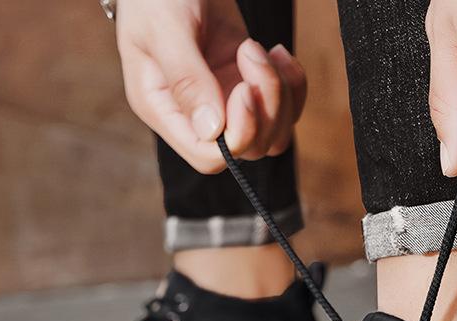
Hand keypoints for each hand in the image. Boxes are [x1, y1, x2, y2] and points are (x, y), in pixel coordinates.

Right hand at [117, 0, 306, 173]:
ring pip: (272, 134)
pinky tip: (278, 52)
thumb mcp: (165, 29)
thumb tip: (212, 131)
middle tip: (251, 53)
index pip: (208, 156)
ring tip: (260, 49)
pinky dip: (292, 86)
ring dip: (280, 95)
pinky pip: (285, 111)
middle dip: (265, 107)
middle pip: (248, 148)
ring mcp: (224, 105)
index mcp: (164, 111)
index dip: (237, 134)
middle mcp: (196, 118)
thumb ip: (186, 79)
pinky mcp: (247, 87)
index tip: (243, 89)